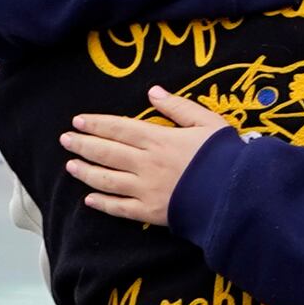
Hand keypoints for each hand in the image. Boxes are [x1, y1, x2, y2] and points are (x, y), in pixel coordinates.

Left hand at [63, 87, 235, 227]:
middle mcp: (146, 164)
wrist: (237, 195)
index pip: (119, 128)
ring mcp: (146, 190)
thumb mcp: (208, 122)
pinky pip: (120, 208)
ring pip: (107, 180)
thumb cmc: (226, 156)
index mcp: (159, 140)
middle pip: (106, 152)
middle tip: (65, 140)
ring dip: (86, 172)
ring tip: (71, 166)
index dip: (97, 124)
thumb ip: (179, 107)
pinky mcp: (152, 212)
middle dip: (83, 145)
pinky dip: (103, 204)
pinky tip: (89, 199)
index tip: (78, 121)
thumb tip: (153, 92)